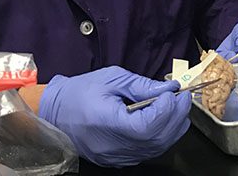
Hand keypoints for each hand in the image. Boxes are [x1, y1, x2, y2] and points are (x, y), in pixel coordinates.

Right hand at [38, 66, 190, 166]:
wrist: (55, 112)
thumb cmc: (80, 92)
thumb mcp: (111, 79)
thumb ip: (141, 86)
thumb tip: (168, 89)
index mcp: (108, 122)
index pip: (147, 125)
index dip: (166, 109)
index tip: (173, 92)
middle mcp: (113, 146)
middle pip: (156, 139)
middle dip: (176, 117)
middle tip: (182, 98)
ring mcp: (116, 156)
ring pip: (155, 149)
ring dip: (172, 128)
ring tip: (175, 107)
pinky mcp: (117, 159)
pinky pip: (147, 152)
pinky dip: (160, 137)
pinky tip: (162, 121)